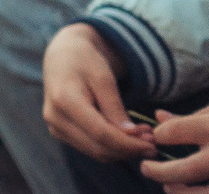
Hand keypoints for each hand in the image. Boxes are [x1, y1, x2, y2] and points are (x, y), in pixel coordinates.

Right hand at [44, 24, 149, 162]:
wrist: (61, 56)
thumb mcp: (103, 77)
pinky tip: (127, 137)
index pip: (101, 134)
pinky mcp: (60, 132)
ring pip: (96, 152)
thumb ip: (115, 107)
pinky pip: (91, 148)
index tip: (152, 145)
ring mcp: (55, 127)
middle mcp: (55, 118)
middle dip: (129, 149)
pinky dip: (112, 147)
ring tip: (143, 138)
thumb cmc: (84, 61)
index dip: (129, 144)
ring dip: (122, 151)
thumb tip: (132, 135)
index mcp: (64, 100)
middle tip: (153, 143)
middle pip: (99, 147)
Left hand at [143, 87, 208, 188]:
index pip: (171, 136)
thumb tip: (160, 118)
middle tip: (146, 167)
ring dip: (179, 193)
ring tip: (170, 185)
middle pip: (180, 173)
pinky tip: (201, 192)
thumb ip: (192, 115)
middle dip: (155, 172)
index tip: (159, 136)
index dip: (159, 136)